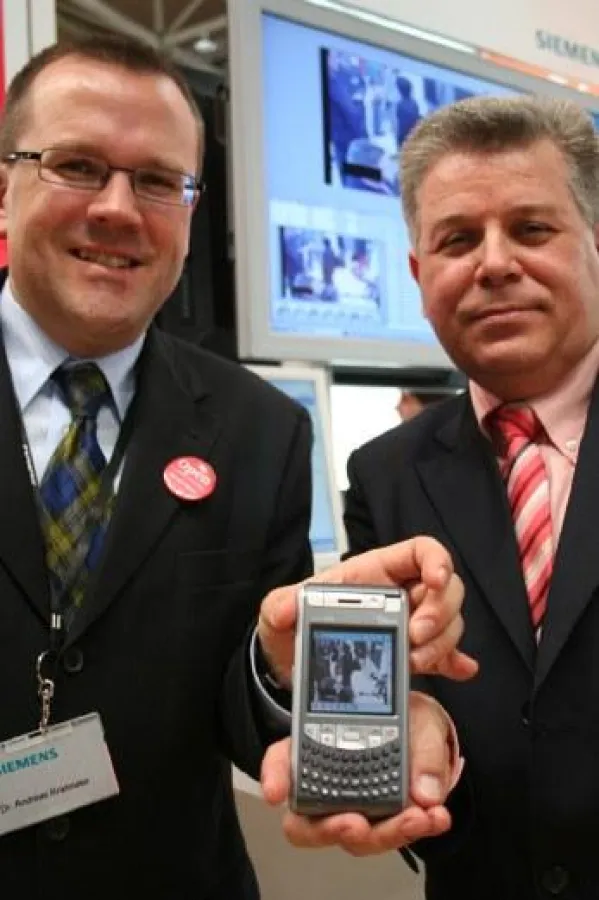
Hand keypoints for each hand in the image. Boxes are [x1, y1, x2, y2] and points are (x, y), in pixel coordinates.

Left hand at [257, 536, 477, 685]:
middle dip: (439, 611)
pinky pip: (446, 655)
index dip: (436, 559)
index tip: (436, 579)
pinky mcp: (413, 655)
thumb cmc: (292, 629)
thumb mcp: (278, 613)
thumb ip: (280, 605)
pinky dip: (455, 662)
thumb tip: (287, 607)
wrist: (293, 667)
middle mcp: (399, 594)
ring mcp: (410, 625)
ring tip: (413, 661)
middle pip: (444, 588)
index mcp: (374, 573)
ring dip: (441, 641)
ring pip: (449, 621)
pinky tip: (460, 670)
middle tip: (416, 635)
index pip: (419, 551)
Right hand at [261, 691, 455, 854]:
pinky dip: (413, 832)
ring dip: (386, 834)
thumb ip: (423, 748)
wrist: (433, 737)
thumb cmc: (411, 719)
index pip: (282, 759)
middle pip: (307, 820)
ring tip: (419, 818)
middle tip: (356, 825)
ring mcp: (353, 807)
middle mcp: (329, 781)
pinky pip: (389, 837)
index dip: (273, 777)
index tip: (275, 793)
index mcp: (320, 742)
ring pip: (351, 836)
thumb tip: (425, 792)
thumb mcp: (419, 717)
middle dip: (330, 828)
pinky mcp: (381, 824)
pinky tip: (434, 820)